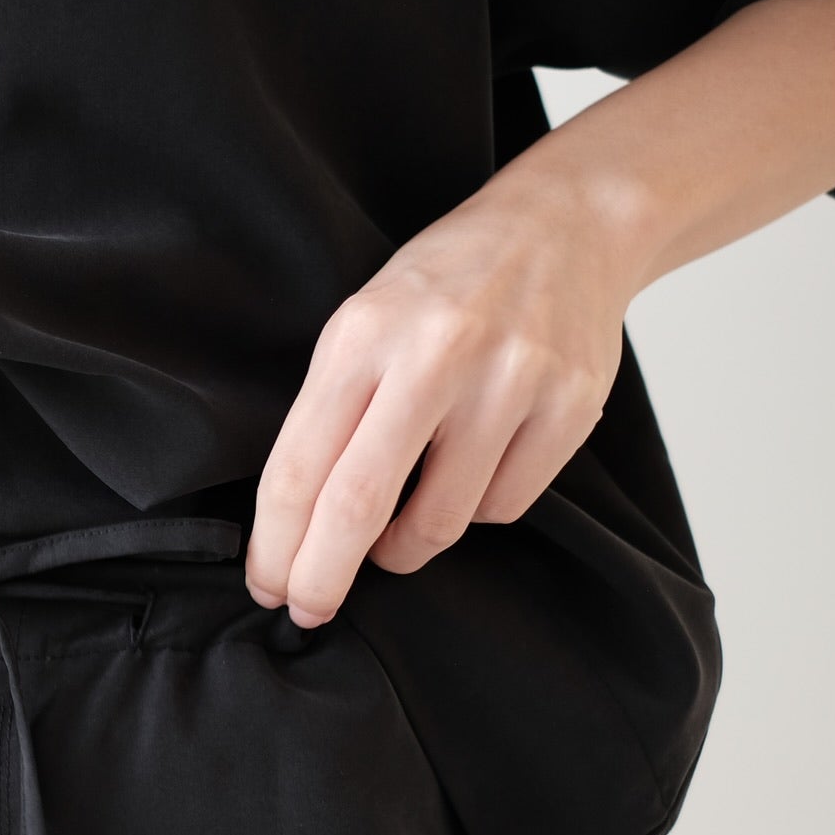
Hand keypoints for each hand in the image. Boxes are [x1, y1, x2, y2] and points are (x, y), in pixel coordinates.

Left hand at [243, 174, 638, 626]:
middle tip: (307, 610)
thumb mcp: (362, 323)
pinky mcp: (568, 407)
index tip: (265, 584)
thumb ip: (328, 411)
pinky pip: (502, 506)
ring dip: (403, 549)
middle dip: (322, 575)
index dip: (275, 543)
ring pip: (439, 521)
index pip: (299, 467)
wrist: (566, 224)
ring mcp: (509, 383)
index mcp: (363, 335)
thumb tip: (293, 524)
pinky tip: (469, 472)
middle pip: (358, 505)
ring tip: (394, 534)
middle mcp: (436, 357)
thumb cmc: (444, 285)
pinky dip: (473, 510)